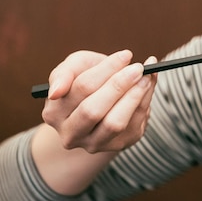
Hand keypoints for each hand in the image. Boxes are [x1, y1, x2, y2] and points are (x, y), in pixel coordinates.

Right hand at [42, 49, 157, 152]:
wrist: (101, 99)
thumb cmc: (85, 78)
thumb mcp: (74, 67)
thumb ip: (64, 73)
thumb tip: (56, 91)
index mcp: (54, 112)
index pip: (81, 88)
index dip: (107, 69)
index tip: (126, 55)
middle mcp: (70, 134)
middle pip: (93, 111)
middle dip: (119, 85)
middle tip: (138, 68)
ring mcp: (94, 144)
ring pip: (114, 123)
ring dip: (135, 96)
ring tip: (146, 76)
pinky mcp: (117, 145)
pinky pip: (134, 125)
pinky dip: (145, 102)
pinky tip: (147, 86)